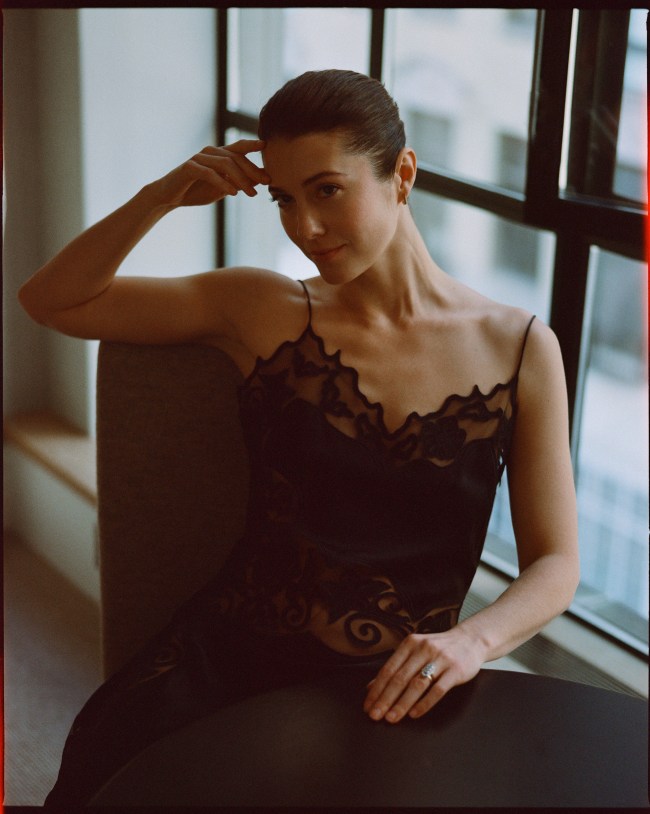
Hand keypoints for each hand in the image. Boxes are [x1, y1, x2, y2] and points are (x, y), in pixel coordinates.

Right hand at [152, 139, 269, 208]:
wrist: (170, 196)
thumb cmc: (197, 190)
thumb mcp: (223, 188)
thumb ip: (239, 182)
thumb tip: (260, 180)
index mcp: (218, 155)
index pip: (238, 147)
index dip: (251, 145)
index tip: (266, 146)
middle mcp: (209, 152)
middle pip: (235, 157)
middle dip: (252, 170)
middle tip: (266, 182)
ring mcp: (199, 158)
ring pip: (225, 164)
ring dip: (241, 179)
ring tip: (251, 194)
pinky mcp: (189, 167)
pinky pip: (209, 173)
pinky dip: (223, 183)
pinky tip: (233, 193)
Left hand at [363, 628, 484, 723]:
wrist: (470, 640)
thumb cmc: (438, 649)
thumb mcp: (416, 651)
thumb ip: (396, 667)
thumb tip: (371, 688)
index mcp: (410, 644)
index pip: (388, 669)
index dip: (377, 689)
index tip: (368, 706)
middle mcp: (423, 649)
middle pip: (400, 678)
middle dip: (386, 699)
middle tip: (376, 715)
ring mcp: (440, 659)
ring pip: (417, 684)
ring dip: (402, 703)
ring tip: (392, 718)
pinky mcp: (455, 670)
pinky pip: (437, 689)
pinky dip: (425, 703)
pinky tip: (414, 714)